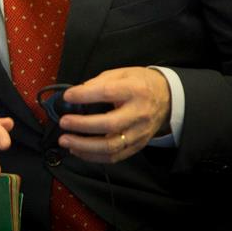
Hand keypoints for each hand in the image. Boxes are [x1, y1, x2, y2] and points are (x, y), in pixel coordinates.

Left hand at [56, 67, 171, 162]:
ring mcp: (140, 132)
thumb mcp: (121, 73)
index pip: (107, 93)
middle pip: (110, 124)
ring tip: (65, 140)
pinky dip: (94, 156)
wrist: (168, 98)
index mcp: (135, 90)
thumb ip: (99, 82)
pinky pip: (115, 156)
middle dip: (83, 125)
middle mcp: (139, 113)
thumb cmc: (139, 83)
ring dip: (85, 146)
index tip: (67, 96)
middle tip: (63, 122)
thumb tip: (76, 94)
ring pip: (111, 146)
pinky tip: (78, 150)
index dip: (85, 95)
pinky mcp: (138, 145)